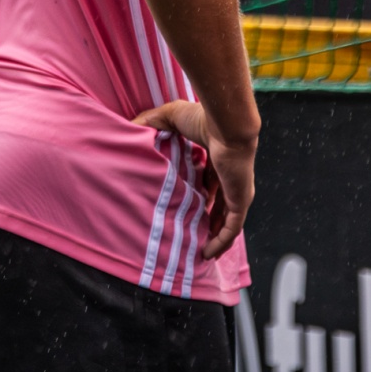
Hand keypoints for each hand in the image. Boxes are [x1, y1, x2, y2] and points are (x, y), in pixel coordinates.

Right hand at [135, 99, 256, 260]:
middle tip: (191, 233)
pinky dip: (221, 242)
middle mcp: (229, 177)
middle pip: (219, 204)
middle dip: (208, 219)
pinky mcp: (240, 201)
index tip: (184, 206)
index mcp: (218, 159)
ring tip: (199, 251)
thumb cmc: (203, 118)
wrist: (225, 123)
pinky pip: (232, 229)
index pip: (210, 182)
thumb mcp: (170, 118)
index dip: (199, 194)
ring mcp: (237, 190)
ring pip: (227, 221)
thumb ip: (151, 122)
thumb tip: (130, 126)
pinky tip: (208, 253)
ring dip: (214, 236)